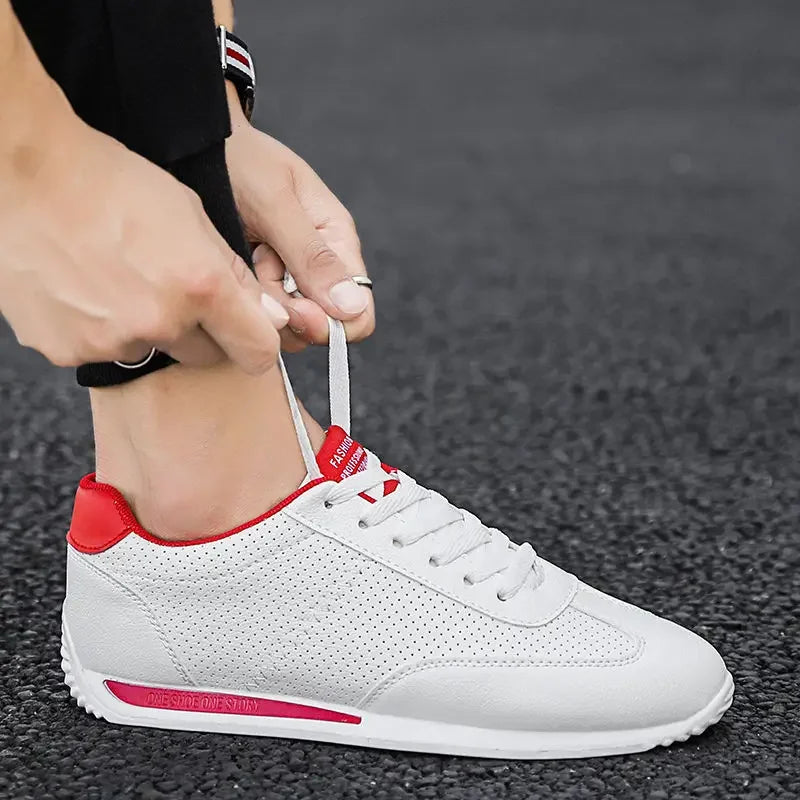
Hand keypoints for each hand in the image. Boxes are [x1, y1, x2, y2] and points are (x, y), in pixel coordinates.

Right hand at [0, 111, 288, 371]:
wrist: (25, 174)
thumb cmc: (111, 183)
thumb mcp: (193, 216)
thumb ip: (235, 275)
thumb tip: (271, 318)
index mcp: (200, 286)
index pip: (258, 351)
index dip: (259, 342)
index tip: (251, 334)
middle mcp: (159, 321)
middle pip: (207, 356)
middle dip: (203, 332)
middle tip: (174, 290)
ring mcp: (110, 340)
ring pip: (152, 351)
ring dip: (147, 327)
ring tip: (118, 279)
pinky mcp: (67, 350)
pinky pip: (102, 352)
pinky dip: (101, 329)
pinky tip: (86, 289)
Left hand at [225, 92, 373, 350]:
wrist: (193, 142)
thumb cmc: (237, 157)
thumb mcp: (276, 203)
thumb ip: (312, 256)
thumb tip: (353, 306)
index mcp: (337, 242)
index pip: (358, 313)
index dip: (332, 325)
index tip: (297, 311)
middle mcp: (318, 265)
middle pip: (321, 325)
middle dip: (290, 314)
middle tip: (258, 279)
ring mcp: (287, 276)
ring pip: (289, 324)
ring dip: (264, 305)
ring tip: (244, 264)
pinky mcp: (257, 283)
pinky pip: (261, 313)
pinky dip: (245, 300)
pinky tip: (232, 269)